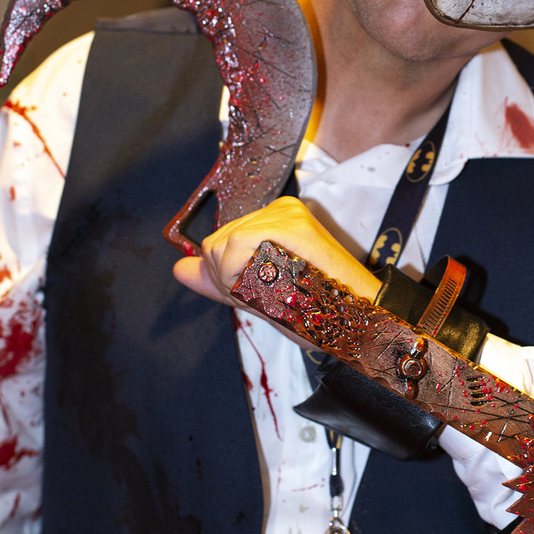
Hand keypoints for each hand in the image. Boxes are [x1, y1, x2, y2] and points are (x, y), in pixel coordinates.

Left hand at [173, 196, 380, 309]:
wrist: (354, 321)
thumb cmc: (314, 311)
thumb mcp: (256, 294)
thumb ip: (218, 279)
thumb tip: (178, 268)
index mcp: (272, 222)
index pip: (220, 242)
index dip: (226, 275)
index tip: (256, 292)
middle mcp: (278, 211)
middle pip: (215, 243)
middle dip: (227, 279)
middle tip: (266, 295)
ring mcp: (285, 214)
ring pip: (221, 245)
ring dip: (235, 279)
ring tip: (274, 290)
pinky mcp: (292, 222)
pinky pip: (236, 243)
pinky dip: (240, 272)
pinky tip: (269, 283)